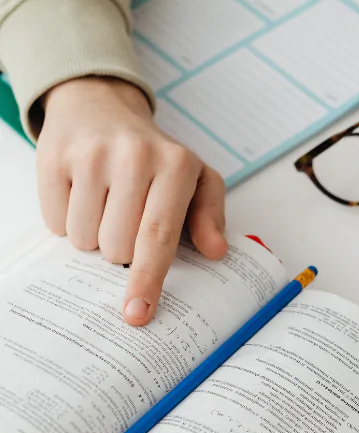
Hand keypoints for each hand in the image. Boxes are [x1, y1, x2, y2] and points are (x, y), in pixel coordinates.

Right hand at [37, 77, 227, 325]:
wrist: (101, 106)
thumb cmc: (156, 155)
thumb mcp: (197, 178)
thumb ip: (210, 216)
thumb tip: (216, 251)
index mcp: (176, 165)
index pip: (159, 235)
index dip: (148, 278)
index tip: (138, 312)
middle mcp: (134, 156)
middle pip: (118, 246)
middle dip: (122, 251)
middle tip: (128, 222)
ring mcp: (91, 155)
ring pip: (84, 239)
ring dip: (94, 237)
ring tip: (107, 206)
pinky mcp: (54, 158)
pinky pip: (55, 222)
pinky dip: (67, 221)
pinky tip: (82, 196)